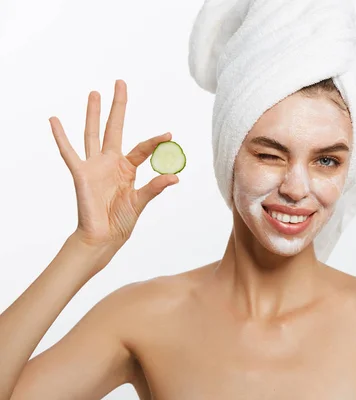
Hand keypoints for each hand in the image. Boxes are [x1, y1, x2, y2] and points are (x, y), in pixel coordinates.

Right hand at [49, 80, 178, 248]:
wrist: (103, 237)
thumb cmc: (122, 221)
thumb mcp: (141, 202)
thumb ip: (155, 187)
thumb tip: (175, 177)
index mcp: (128, 168)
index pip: (143, 148)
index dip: (155, 142)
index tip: (169, 135)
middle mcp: (111, 162)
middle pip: (114, 127)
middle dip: (117, 107)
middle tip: (120, 83)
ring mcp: (94, 166)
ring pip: (93, 134)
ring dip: (93, 113)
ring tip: (94, 93)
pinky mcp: (80, 173)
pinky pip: (69, 152)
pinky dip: (60, 136)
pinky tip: (55, 120)